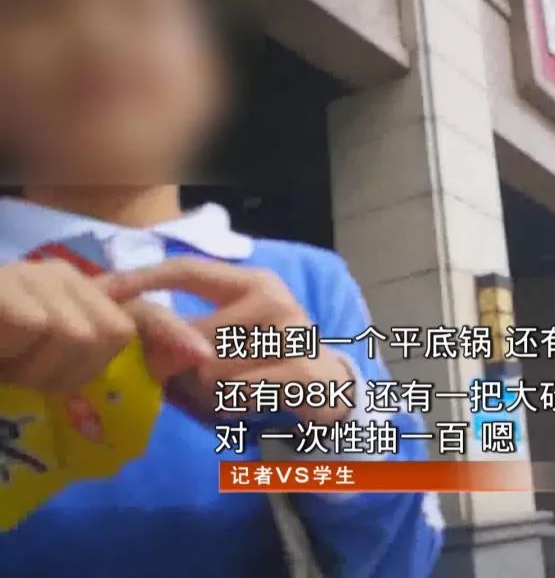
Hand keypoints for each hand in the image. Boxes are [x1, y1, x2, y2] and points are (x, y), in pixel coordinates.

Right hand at [0, 259, 213, 392]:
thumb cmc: (1, 359)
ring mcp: (31, 278)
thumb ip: (104, 364)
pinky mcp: (5, 287)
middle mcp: (62, 279)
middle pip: (111, 334)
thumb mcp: (49, 369)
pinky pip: (38, 328)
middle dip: (75, 371)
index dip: (172, 335)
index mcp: (79, 297)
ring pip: (77, 335)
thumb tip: (181, 365)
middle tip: (30, 375)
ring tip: (6, 363)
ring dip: (39, 369)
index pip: (142, 313)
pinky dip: (15, 355)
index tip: (202, 357)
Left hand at [104, 257, 355, 423]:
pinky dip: (229, 407)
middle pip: (191, 334)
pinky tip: (244, 405)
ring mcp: (290, 334)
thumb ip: (187, 329)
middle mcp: (274, 300)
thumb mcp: (231, 332)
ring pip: (208, 370)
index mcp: (252, 281)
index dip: (141, 279)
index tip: (102, 290)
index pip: (188, 269)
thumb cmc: (266, 358)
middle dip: (176, 366)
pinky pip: (234, 394)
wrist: (330, 386)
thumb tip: (131, 337)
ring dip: (205, 393)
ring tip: (223, 394)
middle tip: (183, 383)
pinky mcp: (299, 371)